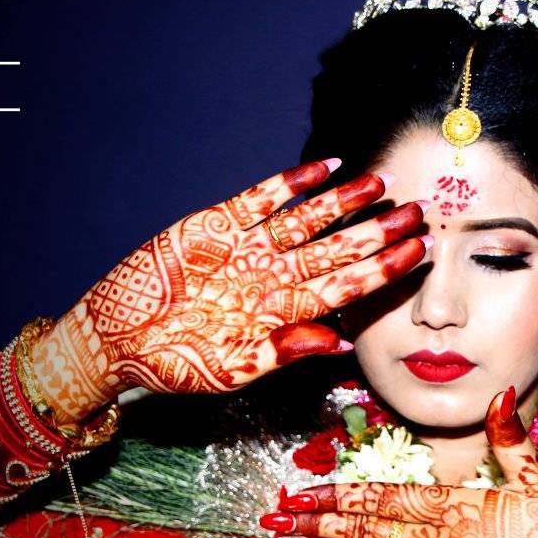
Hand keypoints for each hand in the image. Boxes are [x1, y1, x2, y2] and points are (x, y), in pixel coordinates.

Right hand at [31, 159, 429, 419]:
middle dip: (379, 230)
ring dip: (345, 202)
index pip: (348, 287)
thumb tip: (341, 342)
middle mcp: (274, 278)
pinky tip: (326, 169)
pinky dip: (293, 183)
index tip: (422, 252)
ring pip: (308, 220)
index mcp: (284, 314)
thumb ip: (285, 352)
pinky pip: (263, 199)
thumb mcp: (232, 368)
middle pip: (339, 249)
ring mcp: (248, 250)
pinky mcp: (216, 224)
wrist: (116, 340)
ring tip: (382, 182)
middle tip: (420, 210)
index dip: (385, 269)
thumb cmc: (173, 366)